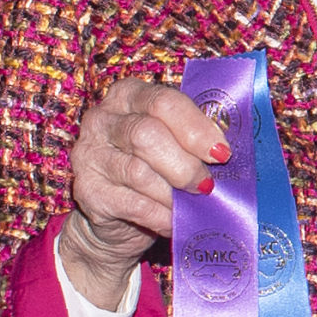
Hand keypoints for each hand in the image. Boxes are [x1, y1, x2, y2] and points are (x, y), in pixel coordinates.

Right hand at [62, 80, 230, 304]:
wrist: (119, 217)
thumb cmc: (157, 170)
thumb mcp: (175, 144)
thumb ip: (196, 137)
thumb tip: (229, 152)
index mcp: (129, 95)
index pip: (164, 101)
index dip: (196, 128)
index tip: (222, 153)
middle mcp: (102, 119)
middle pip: (147, 135)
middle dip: (185, 165)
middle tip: (207, 185)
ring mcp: (89, 154)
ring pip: (138, 172)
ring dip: (173, 194)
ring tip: (191, 206)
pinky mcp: (86, 191)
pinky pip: (133, 204)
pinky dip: (161, 216)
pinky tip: (174, 221)